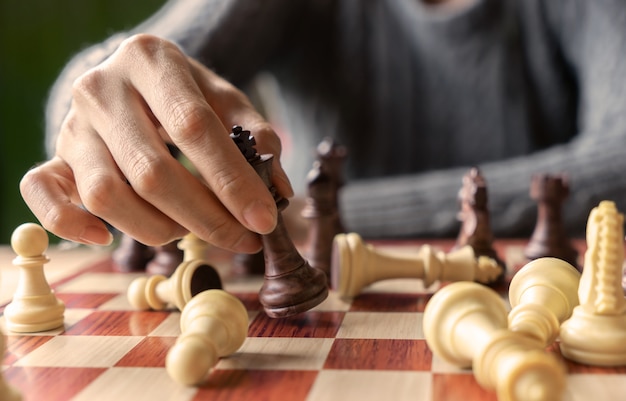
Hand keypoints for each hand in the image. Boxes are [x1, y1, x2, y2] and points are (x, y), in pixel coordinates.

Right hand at [20, 34, 292, 251]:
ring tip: (189, 229)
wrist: (132, 79)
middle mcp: (102, 88)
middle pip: (151, 171)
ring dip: (157, 228)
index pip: (194, 127)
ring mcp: (72, 125)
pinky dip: (69, 224)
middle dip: (205, 218)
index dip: (232, 181)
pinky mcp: (55, 155)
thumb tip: (278, 193)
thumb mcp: (226, 100)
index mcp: (152, 61)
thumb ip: (256, 137)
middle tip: (241, 239)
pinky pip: (41, 192)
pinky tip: (105, 238)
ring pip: (106, 194)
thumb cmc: (186, 95)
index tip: (263, 220)